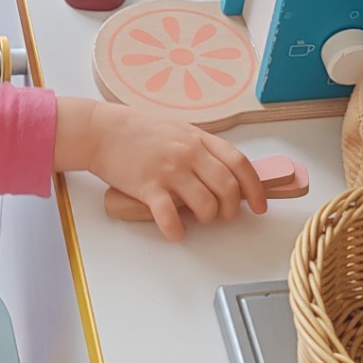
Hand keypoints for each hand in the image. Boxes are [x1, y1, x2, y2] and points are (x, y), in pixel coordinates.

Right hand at [53, 98, 266, 241]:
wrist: (102, 130)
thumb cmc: (139, 131)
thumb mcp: (178, 131)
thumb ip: (201, 149)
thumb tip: (226, 174)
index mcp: (199, 139)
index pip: (239, 163)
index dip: (255, 188)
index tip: (260, 205)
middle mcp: (188, 153)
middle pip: (227, 187)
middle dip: (233, 209)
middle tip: (226, 216)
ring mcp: (169, 169)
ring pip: (205, 203)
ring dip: (208, 218)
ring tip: (200, 219)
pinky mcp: (147, 186)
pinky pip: (169, 215)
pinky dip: (177, 229)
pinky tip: (176, 232)